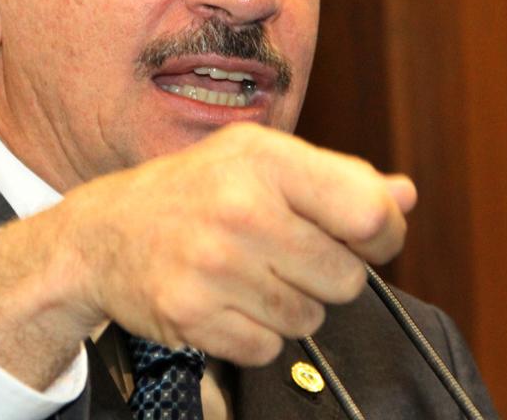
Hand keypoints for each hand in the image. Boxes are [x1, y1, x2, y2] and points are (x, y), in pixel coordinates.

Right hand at [0, 122, 415, 387]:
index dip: (381, 234)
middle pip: (345, 278)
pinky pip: (268, 348)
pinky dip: (254, 334)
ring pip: (309, 318)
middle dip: (324, 274)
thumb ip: (335, 178)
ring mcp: (213, 264)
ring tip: (246, 274)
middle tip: (281, 254)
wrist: (102, 233)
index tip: (363, 238)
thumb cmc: (190, 192)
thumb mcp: (257, 162)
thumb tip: (403, 197)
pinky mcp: (192, 314)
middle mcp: (239, 207)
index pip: (367, 211)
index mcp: (263, 158)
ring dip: (287, 305)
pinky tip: (225, 300)